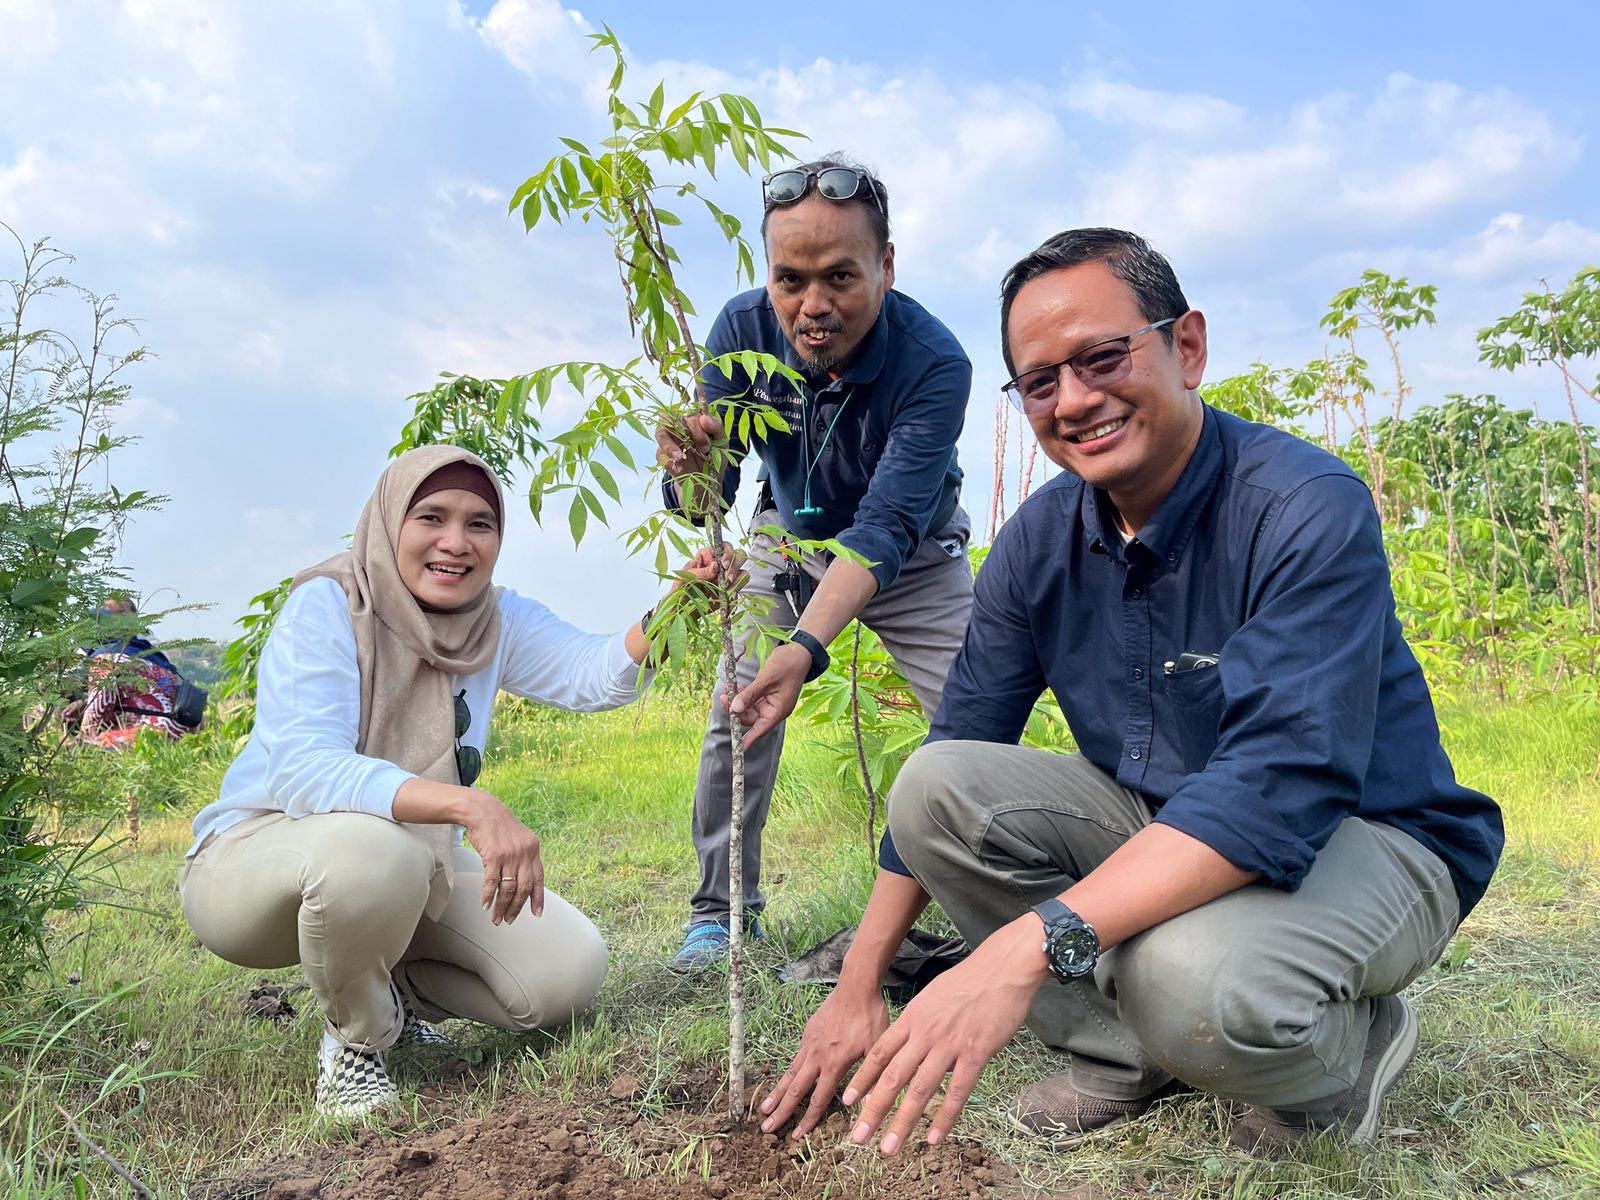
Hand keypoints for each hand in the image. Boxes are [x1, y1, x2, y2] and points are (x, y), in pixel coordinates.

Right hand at [462, 791, 544, 925]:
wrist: (483, 810)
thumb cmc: (499, 825)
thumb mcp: (520, 839)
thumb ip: (524, 857)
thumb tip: (523, 882)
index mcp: (533, 850)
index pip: (538, 879)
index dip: (538, 898)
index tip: (537, 913)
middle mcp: (524, 853)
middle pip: (523, 888)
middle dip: (516, 907)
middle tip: (510, 920)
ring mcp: (510, 855)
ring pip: (507, 889)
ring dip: (501, 906)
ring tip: (496, 917)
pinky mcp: (494, 856)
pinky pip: (491, 882)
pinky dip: (488, 896)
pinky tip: (485, 905)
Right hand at [655, 412, 725, 481]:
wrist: (708, 480)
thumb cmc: (714, 457)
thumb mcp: (721, 443)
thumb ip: (716, 427)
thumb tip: (704, 418)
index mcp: (692, 421)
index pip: (689, 415)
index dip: (697, 427)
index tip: (709, 444)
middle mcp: (679, 428)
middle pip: (673, 419)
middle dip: (690, 434)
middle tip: (704, 450)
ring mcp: (669, 442)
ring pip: (660, 434)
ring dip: (669, 445)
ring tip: (680, 457)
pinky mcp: (664, 457)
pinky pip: (660, 454)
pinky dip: (668, 460)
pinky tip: (679, 467)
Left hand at [672, 546, 747, 603]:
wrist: (682, 611)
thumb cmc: (680, 591)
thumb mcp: (683, 579)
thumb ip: (699, 572)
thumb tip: (715, 566)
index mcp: (706, 556)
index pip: (723, 547)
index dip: (727, 553)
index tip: (723, 565)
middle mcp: (719, 564)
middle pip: (737, 555)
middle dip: (735, 566)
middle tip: (727, 579)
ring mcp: (726, 576)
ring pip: (742, 571)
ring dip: (737, 579)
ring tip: (726, 589)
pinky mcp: (730, 589)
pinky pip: (741, 586)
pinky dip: (737, 590)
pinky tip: (727, 596)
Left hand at [727, 642, 810, 746]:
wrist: (798, 651)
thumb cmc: (787, 665)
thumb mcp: (767, 679)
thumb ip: (750, 694)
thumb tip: (735, 708)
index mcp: (778, 711)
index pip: (760, 729)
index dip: (747, 739)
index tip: (737, 749)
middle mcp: (773, 709)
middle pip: (750, 718)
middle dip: (736, 710)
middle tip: (724, 697)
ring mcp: (769, 701)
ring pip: (748, 708)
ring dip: (737, 701)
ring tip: (728, 689)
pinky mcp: (765, 693)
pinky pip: (750, 698)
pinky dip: (742, 694)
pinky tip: (735, 687)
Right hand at [760, 985, 889, 1138]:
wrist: (855, 988)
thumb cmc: (869, 1018)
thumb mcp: (877, 1049)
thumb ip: (870, 1077)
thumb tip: (866, 1105)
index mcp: (834, 1064)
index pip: (817, 1098)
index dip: (807, 1119)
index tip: (795, 1136)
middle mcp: (817, 1057)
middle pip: (795, 1090)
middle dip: (781, 1111)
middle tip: (765, 1128)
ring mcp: (810, 1044)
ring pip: (790, 1073)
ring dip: (777, 1093)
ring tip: (764, 1108)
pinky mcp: (808, 1033)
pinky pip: (796, 1058)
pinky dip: (788, 1072)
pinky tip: (785, 1079)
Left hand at [843, 916, 1049, 1153]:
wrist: (1001, 968)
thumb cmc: (968, 980)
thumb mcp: (932, 995)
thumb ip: (918, 1021)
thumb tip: (907, 1042)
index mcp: (913, 1018)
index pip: (879, 1054)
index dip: (862, 1080)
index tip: (847, 1102)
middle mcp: (925, 1034)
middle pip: (892, 1077)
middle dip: (872, 1110)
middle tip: (858, 1137)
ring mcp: (949, 1045)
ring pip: (920, 1090)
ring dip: (902, 1122)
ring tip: (889, 1148)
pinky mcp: (975, 1054)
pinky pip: (957, 1092)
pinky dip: (944, 1118)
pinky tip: (933, 1139)